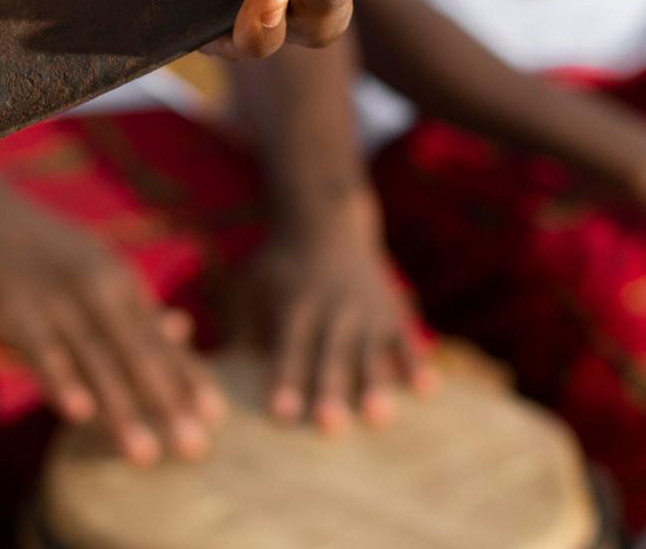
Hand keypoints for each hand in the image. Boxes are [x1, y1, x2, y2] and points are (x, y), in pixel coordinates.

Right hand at [0, 171, 224, 464]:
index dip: (187, 378)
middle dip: (167, 404)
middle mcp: (99, 292)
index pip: (160, 340)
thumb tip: (183, 329)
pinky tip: (79, 414)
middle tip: (196, 449)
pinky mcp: (19, 311)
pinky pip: (44, 352)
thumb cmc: (46, 253)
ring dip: (122, 411)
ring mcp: (59, 301)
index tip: (217, 417)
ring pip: (96, 362)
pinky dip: (62, 381)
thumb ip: (135, 308)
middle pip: (138, 355)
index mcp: (120, 284)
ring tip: (145, 456)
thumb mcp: (96, 272)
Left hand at [246, 191, 435, 432]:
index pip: (289, 347)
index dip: (286, 379)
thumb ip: (239, 328)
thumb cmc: (277, 264)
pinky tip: (427, 391)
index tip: (282, 414)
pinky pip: (406, 339)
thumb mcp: (250, 284)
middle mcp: (332, 307)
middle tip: (328, 426)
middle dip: (329, 389)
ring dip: (374, 385)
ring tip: (378, 419)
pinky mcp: (392, 310)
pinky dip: (416, 364)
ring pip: (370, 352)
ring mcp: (366, 309)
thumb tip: (219, 377)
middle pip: (330, 355)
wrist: (324, 220)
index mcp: (295, 304)